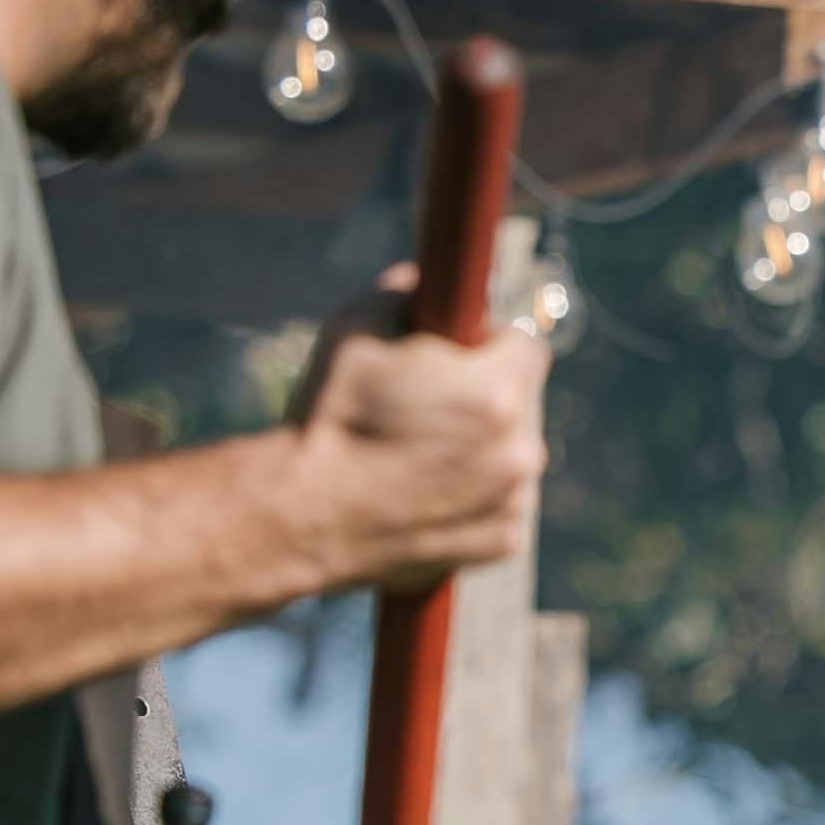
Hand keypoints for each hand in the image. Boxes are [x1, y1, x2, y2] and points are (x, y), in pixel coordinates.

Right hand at [276, 274, 548, 594]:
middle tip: (429, 405)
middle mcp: (522, 450)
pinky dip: (475, 499)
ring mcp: (516, 501)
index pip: (524, 345)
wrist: (299, 515)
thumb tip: (424, 281)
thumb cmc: (327, 416)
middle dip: (485, 397)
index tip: (459, 350)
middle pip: (521, 403)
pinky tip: (426, 492)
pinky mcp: (504, 543)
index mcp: (497, 391)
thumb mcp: (356, 328)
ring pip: (513, 457)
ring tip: (419, 453)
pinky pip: (501, 506)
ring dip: (483, 449)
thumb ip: (405, 293)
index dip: (488, 342)